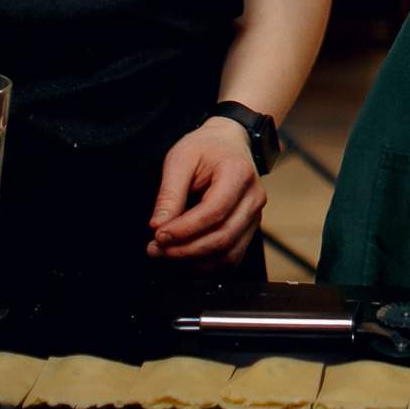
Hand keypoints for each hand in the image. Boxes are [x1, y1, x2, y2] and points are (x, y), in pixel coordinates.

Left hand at [148, 118, 266, 265]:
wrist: (229, 143)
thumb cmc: (206, 148)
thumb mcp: (179, 159)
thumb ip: (169, 193)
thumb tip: (158, 225)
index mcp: (238, 174)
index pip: (214, 212)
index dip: (184, 229)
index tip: (158, 235)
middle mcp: (253, 198)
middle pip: (222, 237)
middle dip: (184, 250)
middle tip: (155, 249)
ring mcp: (254, 217)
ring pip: (227, 254)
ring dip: (193, 261)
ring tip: (165, 255)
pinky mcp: (248, 230)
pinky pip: (230, 258)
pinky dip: (206, 265)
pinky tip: (184, 257)